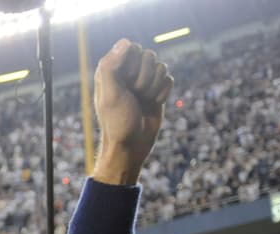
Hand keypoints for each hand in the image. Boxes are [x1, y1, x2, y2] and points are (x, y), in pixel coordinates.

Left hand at [91, 39, 173, 184]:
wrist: (132, 145)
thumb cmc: (117, 122)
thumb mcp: (110, 95)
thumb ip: (111, 67)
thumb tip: (125, 42)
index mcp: (111, 70)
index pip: (131, 48)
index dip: (132, 64)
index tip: (125, 83)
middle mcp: (127, 72)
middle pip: (148, 55)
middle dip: (144, 78)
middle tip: (134, 96)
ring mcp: (143, 80)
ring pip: (161, 66)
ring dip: (153, 87)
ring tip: (142, 101)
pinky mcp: (156, 89)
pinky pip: (169, 78)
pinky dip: (163, 93)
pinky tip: (153, 104)